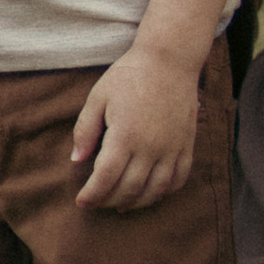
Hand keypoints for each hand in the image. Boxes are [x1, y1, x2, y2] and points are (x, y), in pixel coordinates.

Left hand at [70, 42, 199, 210]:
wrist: (170, 59)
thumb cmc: (130, 75)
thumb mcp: (99, 97)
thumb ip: (85, 130)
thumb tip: (76, 160)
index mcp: (125, 135)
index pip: (106, 178)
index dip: (92, 195)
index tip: (82, 202)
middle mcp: (151, 146)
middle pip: (129, 189)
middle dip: (110, 201)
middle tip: (98, 202)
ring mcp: (172, 147)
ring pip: (155, 190)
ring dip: (137, 203)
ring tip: (122, 204)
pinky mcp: (186, 144)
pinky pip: (179, 179)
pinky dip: (164, 192)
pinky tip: (151, 192)